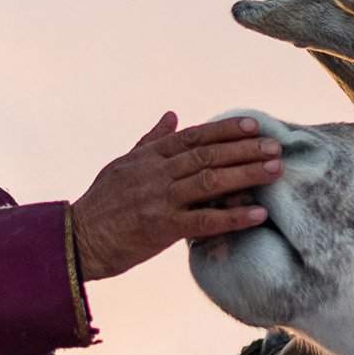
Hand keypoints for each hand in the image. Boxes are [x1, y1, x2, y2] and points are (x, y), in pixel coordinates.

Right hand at [70, 113, 278, 280]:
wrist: (77, 239)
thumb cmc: (101, 203)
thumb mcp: (123, 164)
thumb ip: (151, 141)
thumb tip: (172, 115)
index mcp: (149, 157)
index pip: (194, 137)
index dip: (225, 130)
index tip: (253, 126)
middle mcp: (156, 173)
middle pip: (207, 155)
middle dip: (244, 149)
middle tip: (276, 147)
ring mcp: (159, 200)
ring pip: (210, 182)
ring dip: (246, 175)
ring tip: (275, 170)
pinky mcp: (161, 228)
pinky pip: (204, 221)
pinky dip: (233, 217)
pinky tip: (258, 214)